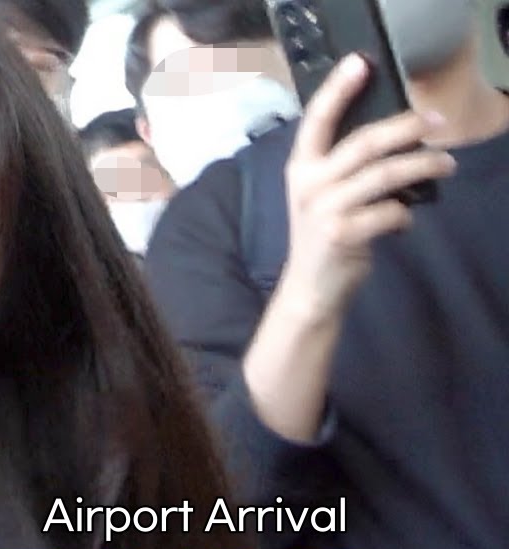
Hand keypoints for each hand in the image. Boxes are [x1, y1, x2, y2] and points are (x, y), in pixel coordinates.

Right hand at [278, 54, 456, 321]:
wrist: (310, 285)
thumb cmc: (323, 232)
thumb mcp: (322, 194)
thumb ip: (344, 166)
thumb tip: (397, 137)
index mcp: (300, 167)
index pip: (317, 119)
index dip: (338, 89)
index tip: (360, 63)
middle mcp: (308, 184)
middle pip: (363, 143)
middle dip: (405, 128)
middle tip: (436, 122)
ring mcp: (323, 209)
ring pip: (385, 174)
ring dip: (423, 166)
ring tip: (447, 164)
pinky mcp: (342, 233)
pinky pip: (390, 211)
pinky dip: (406, 214)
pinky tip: (406, 219)